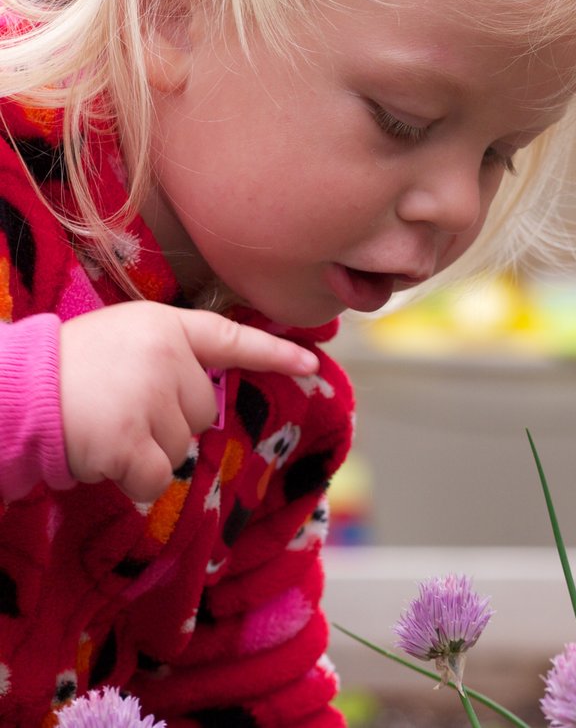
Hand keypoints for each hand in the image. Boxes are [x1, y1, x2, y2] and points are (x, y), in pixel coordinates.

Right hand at [59, 301, 318, 502]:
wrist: (9, 390)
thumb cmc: (65, 369)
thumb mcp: (122, 341)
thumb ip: (167, 359)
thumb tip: (205, 405)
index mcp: (162, 327)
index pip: (229, 338)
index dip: (273, 354)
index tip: (312, 363)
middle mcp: (163, 357)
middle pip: (203, 412)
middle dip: (169, 422)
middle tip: (119, 409)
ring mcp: (147, 397)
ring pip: (181, 448)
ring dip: (147, 451)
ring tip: (103, 428)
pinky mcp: (127, 439)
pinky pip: (156, 480)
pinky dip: (134, 482)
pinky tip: (103, 459)